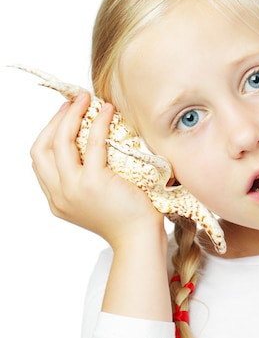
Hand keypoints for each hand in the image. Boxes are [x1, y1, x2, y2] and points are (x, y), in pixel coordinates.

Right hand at [30, 92, 164, 247]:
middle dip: (56, 120)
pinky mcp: (94, 183)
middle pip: (42, 148)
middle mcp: (59, 195)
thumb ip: (86, 180)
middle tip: (73, 102)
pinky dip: (98, 123)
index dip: (49, 133)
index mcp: (57, 200)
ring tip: (86, 99)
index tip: (65, 117)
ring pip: (60, 142)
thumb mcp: (96, 200)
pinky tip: (108, 111)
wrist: (140, 239)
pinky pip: (93, 144)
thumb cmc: (128, 219)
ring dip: (71, 116)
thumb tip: (93, 145)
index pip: (40, 160)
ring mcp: (73, 189)